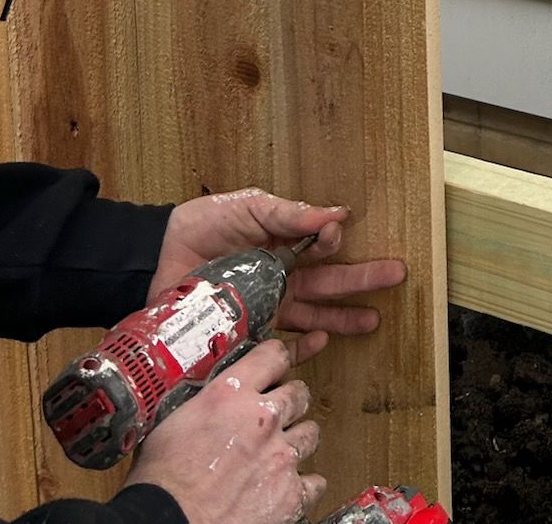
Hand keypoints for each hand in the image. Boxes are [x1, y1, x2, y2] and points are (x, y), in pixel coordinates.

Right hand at [129, 337, 323, 523]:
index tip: (281, 363)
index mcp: (232, 394)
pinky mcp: (290, 494)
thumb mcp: (174, 421)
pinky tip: (289, 487)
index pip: (273, 355)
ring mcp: (281, 456)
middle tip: (276, 416)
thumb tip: (212, 401)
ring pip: (310, 434)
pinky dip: (304, 485)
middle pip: (299, 393)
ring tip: (280, 453)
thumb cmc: (161, 481)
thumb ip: (207, 402)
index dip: (279, 358)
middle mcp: (264, 419)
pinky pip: (315, 482)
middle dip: (289, 402)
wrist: (166, 523)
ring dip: (297, 441)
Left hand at [151, 190, 405, 360]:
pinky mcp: (245, 331)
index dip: (333, 239)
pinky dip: (302, 343)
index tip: (336, 234)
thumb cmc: (201, 226)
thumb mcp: (249, 208)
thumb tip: (337, 214)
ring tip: (373, 319)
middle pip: (328, 279)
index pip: (320, 244)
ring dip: (343, 316)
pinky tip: (321, 341)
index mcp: (281, 243)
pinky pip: (280, 340)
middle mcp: (279, 275)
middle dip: (362, 278)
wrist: (154, 258)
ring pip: (312, 311)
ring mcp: (265, 305)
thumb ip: (290, 214)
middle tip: (397, 274)